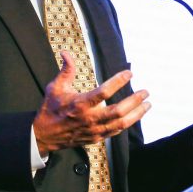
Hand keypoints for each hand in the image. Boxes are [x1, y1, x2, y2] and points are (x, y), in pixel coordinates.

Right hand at [33, 51, 150, 155]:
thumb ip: (66, 70)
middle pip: (118, 111)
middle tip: (145, 92)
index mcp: (80, 104)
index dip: (119, 81)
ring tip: (147, 104)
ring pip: (121, 123)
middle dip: (135, 101)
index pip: (104, 92)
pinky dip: (127, 123)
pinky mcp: (96, 138)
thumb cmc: (50, 109)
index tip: (129, 73)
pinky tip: (134, 116)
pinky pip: (116, 132)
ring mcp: (94, 130)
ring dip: (136, 114)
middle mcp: (89, 118)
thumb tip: (65, 52)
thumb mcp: (55, 87)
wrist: (45, 135)